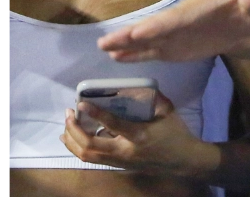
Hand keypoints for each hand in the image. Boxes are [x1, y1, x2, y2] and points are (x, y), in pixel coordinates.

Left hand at [63, 98, 213, 178]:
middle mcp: (125, 151)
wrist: (184, 161)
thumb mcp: (168, 111)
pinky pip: (93, 159)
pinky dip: (79, 149)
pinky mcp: (118, 165)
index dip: (95, 113)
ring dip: (72, 142)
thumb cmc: (176, 134)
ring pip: (88, 156)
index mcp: (139, 135)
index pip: (113, 125)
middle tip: (68, 114)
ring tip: (65, 127)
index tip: (81, 103)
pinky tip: (73, 140)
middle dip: (74, 131)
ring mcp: (120, 161)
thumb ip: (153, 96)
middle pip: (90, 146)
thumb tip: (137, 83)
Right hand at [100, 0, 249, 62]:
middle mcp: (184, 16)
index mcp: (203, 6)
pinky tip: (117, 57)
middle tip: (107, 41)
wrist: (245, 16)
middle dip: (134, 33)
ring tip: (103, 48)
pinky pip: (154, 49)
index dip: (161, 24)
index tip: (141, 32)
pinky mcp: (175, 44)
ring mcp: (177, 31)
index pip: (180, 17)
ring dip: (127, 42)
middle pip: (157, 25)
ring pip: (149, 37)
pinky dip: (136, 53)